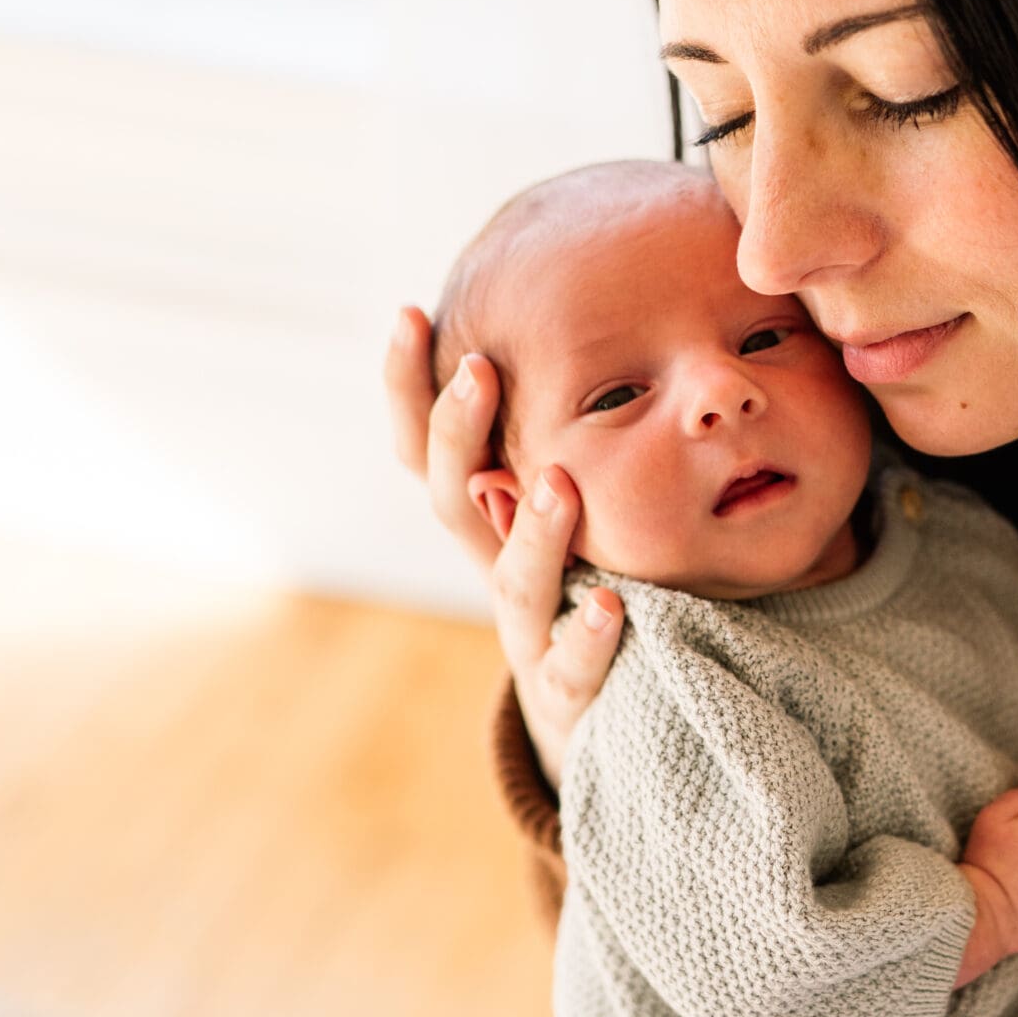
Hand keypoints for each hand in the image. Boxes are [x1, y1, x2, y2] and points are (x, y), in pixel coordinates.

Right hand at [384, 305, 623, 787]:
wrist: (595, 709)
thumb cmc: (580, 579)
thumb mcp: (561, 501)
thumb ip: (560, 427)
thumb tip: (561, 307)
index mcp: (484, 517)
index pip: (424, 446)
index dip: (406, 387)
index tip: (412, 314)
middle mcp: (491, 567)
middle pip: (452, 500)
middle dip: (459, 435)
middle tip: (478, 370)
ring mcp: (527, 631)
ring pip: (513, 583)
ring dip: (535, 532)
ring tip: (559, 483)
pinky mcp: (570, 689)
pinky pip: (573, 665)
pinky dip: (588, 636)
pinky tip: (611, 604)